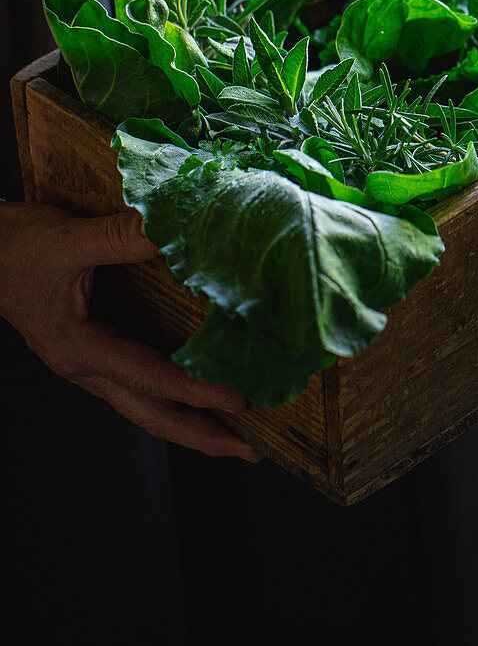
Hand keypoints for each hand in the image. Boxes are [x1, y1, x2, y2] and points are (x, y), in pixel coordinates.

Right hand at [0, 201, 260, 461]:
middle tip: (252, 449)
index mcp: (78, 348)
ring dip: (189, 422)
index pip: (148, 378)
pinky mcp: (92, 353)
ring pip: (144, 407)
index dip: (195, 391)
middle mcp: (85, 367)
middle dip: (201, 435)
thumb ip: (124, 235)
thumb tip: (181, 230)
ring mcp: (88, 365)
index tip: (237, 400)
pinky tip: (196, 393)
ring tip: (234, 433)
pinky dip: (171, 397)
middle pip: (150, 415)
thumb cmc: (16, 246)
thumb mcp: (70, 238)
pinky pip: (137, 387)